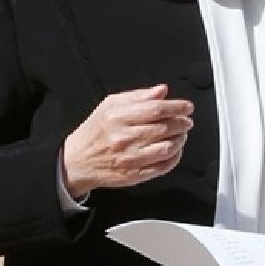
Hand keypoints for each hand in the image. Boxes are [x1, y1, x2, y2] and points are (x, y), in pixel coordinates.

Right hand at [62, 84, 192, 197]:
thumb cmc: (95, 132)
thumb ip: (138, 96)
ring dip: (180, 139)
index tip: (187, 107)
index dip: (177, 107)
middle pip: (164, 128)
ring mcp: (129, 158)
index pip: (155, 109)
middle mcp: (123, 138)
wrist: (77, 161)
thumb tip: (161, 91)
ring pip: (167, 148)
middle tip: (186, 120)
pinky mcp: (134, 175)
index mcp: (117, 117)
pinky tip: (174, 150)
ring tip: (181, 134)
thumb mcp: (109, 105)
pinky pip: (162, 167)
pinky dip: (174, 157)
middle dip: (182, 122)